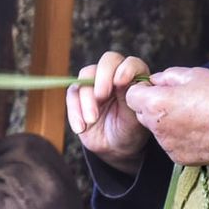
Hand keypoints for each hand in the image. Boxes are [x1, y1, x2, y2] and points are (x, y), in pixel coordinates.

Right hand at [66, 51, 151, 174]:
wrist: (114, 147)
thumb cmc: (130, 130)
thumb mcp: (135, 119)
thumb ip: (132, 100)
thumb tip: (128, 83)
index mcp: (134, 78)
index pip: (131, 63)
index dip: (126, 69)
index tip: (120, 83)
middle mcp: (115, 75)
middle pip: (107, 61)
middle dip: (103, 77)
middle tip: (101, 96)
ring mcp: (95, 83)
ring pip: (86, 76)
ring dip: (86, 98)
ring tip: (91, 120)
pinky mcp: (79, 94)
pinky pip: (72, 94)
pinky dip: (74, 110)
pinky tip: (81, 127)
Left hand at [125, 67, 208, 166]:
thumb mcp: (194, 75)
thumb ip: (168, 76)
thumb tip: (156, 80)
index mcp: (156, 103)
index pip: (131, 95)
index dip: (144, 90)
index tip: (160, 88)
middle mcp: (156, 127)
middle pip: (142, 114)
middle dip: (153, 106)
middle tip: (179, 100)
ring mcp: (166, 145)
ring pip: (157, 129)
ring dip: (167, 122)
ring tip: (193, 115)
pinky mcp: (178, 157)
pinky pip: (170, 143)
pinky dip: (179, 136)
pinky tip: (198, 129)